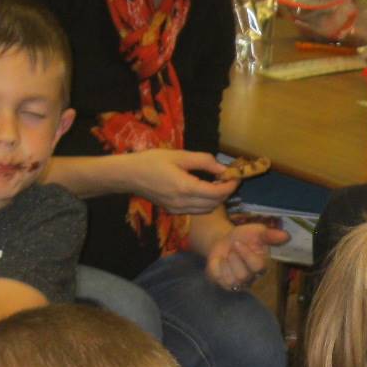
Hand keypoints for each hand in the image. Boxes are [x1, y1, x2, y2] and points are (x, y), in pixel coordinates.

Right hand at [124, 150, 238, 214]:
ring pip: (207, 209)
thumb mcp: (179, 155)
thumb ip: (204, 161)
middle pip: (215, 203)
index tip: (237, 176)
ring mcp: (178, 210)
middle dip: (227, 192)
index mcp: (186, 188)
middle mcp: (183, 203)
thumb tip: (223, 168)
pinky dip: (207, 203)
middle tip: (230, 178)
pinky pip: (197, 210)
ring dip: (218, 199)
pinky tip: (206, 190)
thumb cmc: (152, 161)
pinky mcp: (174, 211)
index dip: (231, 185)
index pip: (217, 193)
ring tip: (219, 183)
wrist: (129, 175)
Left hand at [205, 221, 287, 291]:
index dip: (246, 254)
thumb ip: (270, 235)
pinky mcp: (225, 285)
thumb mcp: (257, 232)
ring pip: (232, 279)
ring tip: (228, 254)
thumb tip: (287, 236)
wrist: (224, 241)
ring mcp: (239, 283)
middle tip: (233, 247)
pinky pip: (220, 278)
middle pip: (244, 275)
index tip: (237, 242)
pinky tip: (221, 261)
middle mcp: (252, 278)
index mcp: (263, 266)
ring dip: (227, 261)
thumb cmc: (244, 237)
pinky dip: (218, 266)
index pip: (257, 267)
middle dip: (234, 257)